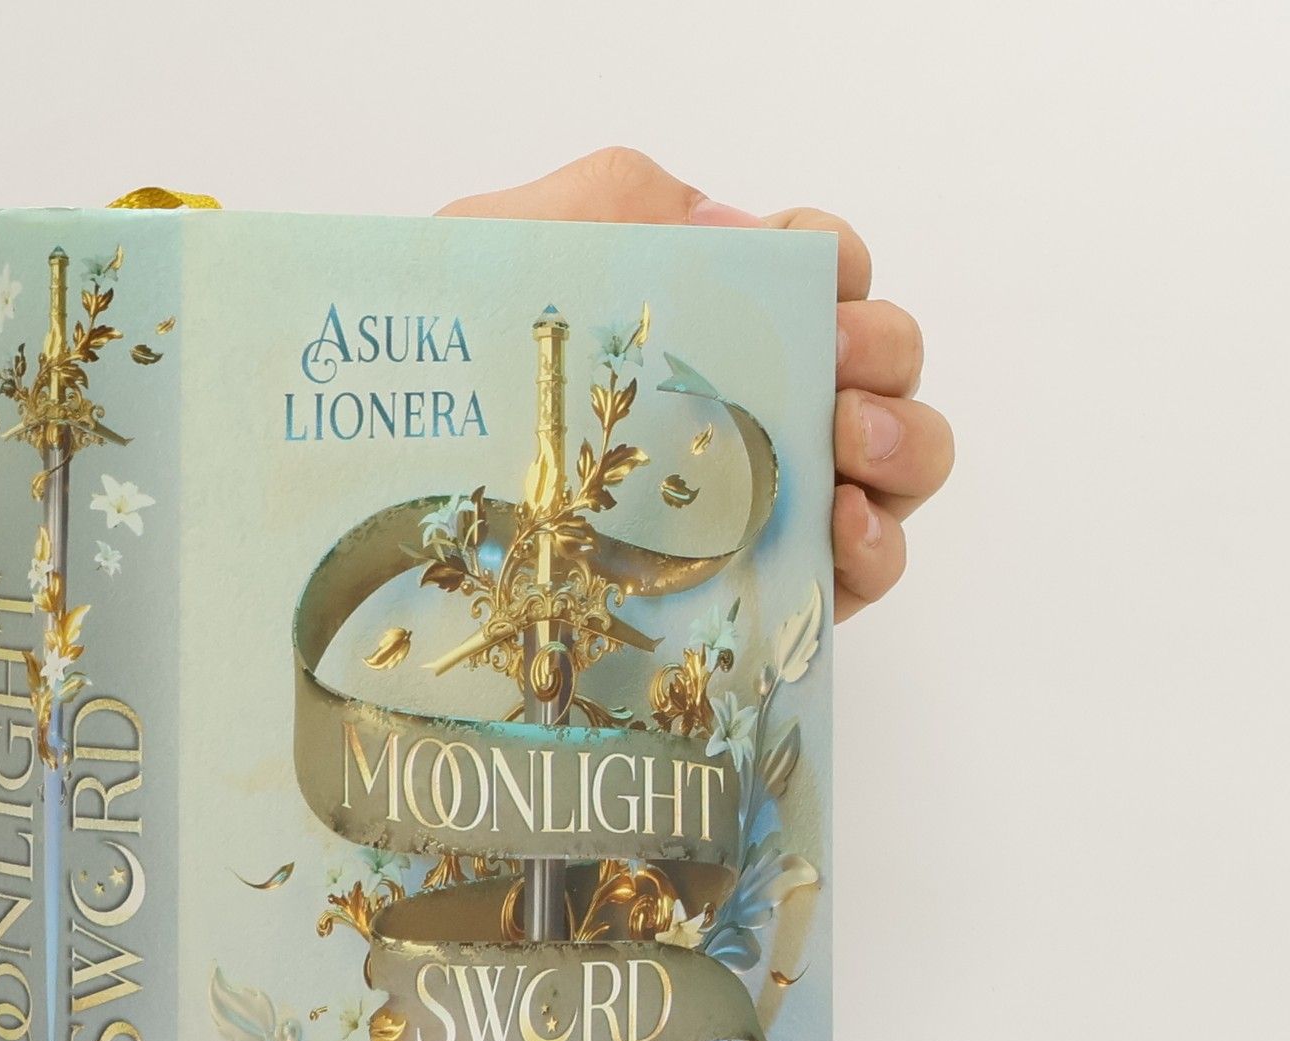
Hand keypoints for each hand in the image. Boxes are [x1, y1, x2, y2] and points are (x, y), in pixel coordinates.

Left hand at [440, 148, 953, 620]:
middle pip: (880, 362)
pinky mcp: (765, 590)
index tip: (826, 277)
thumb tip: (736, 226)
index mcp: (706, 315)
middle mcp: (752, 404)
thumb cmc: (444, 369)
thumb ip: (618, 201)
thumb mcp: (507, 245)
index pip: (816, 271)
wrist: (384, 475)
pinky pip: (862, 570)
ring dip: (905, 444)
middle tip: (840, 368)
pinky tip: (844, 531)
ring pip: (897, 461)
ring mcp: (768, 499)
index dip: (842, 265)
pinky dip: (879, 548)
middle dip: (883, 352)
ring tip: (848, 446)